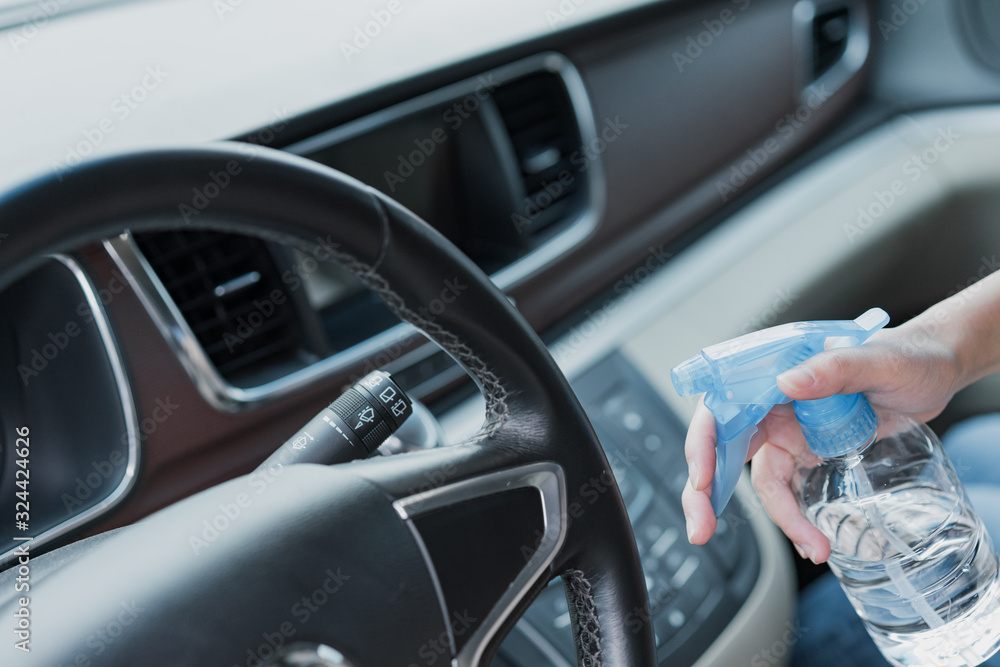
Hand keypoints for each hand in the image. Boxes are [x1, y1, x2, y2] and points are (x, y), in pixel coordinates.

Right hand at [681, 326, 962, 562]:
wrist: (933, 373)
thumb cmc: (905, 355)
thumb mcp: (875, 359)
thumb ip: (833, 367)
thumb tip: (787, 382)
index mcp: (773, 372)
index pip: (722, 406)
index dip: (703, 443)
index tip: (703, 480)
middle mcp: (772, 403)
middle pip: (723, 448)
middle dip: (706, 492)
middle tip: (702, 530)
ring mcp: (788, 431)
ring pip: (761, 478)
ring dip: (777, 517)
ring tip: (812, 547)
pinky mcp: (808, 453)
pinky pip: (790, 489)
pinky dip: (796, 517)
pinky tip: (813, 537)